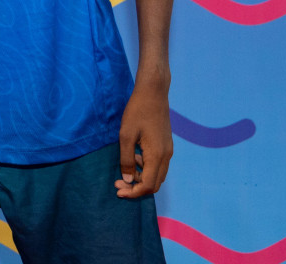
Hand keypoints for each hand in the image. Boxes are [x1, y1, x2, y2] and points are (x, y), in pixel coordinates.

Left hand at [115, 79, 171, 197]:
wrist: (153, 93)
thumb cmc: (137, 111)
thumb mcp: (126, 135)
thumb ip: (127, 159)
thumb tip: (127, 179)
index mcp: (157, 156)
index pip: (148, 185)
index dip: (133, 192)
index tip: (118, 191)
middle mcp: (166, 157)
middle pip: (154, 184)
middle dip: (136, 187)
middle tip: (118, 182)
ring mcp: (168, 151)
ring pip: (157, 175)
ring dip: (141, 178)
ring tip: (124, 168)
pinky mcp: (166, 146)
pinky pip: (158, 165)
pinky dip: (146, 168)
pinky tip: (134, 157)